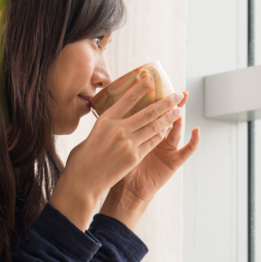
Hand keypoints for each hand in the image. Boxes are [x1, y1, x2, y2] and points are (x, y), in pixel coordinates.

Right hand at [49, 77, 183, 230]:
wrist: (83, 181)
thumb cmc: (83, 158)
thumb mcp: (93, 134)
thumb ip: (107, 126)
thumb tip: (115, 121)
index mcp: (105, 120)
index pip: (128, 98)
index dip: (142, 88)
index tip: (152, 79)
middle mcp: (118, 129)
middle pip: (148, 112)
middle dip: (165, 102)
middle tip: (177, 95)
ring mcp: (128, 143)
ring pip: (154, 126)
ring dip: (168, 117)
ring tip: (178, 111)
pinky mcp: (134, 157)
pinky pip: (152, 142)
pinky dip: (161, 134)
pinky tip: (167, 130)